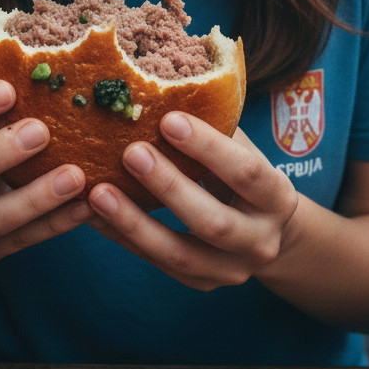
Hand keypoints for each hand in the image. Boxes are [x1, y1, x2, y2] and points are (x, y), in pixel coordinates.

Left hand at [86, 112, 298, 290]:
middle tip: (130, 153)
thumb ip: (215, 126)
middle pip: (212, 221)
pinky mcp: (200, 284)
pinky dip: (122, 237)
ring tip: (97, 193)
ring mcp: (230, 270)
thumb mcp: (242, 149)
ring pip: (179, 254)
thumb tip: (166, 84)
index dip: (207, 147)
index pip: (245, 172)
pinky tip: (92, 214)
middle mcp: (260, 241)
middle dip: (169, 187)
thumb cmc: (243, 172)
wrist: (266, 230)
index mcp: (277, 198)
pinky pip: (155, 263)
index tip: (169, 119)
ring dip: (134, 222)